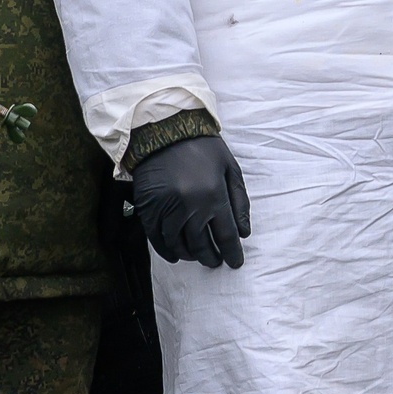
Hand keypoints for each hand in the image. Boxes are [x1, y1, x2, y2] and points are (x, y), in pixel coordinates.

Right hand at [129, 134, 251, 269]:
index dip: (232, 253)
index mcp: (214, 197)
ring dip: (190, 255)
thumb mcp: (231, 169)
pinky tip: (175, 254)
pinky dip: (167, 250)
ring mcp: (167, 209)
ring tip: (198, 256)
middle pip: (202, 245)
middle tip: (216, 261)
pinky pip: (157, 239)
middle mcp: (190, 207)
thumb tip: (244, 233)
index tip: (235, 263)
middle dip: (211, 257)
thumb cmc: (203, 148)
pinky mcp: (148, 209)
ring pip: (179, 245)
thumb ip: (239, 202)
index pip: (226, 236)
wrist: (166, 131)